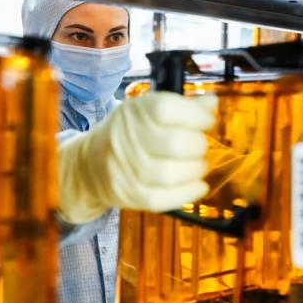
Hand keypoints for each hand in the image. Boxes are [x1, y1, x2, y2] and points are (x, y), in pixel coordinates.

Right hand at [57, 92, 216, 222]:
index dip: (195, 115)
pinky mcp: (131, 195)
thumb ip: (183, 107)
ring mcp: (127, 169)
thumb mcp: (149, 111)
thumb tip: (212, 103)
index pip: (167, 109)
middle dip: (198, 146)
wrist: (90, 165)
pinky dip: (188, 193)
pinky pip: (163, 199)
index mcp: (135, 112)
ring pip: (170, 174)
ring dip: (195, 170)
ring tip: (200, 165)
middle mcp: (127, 138)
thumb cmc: (130, 134)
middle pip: (174, 144)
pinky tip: (199, 186)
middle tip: (201, 146)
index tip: (207, 121)